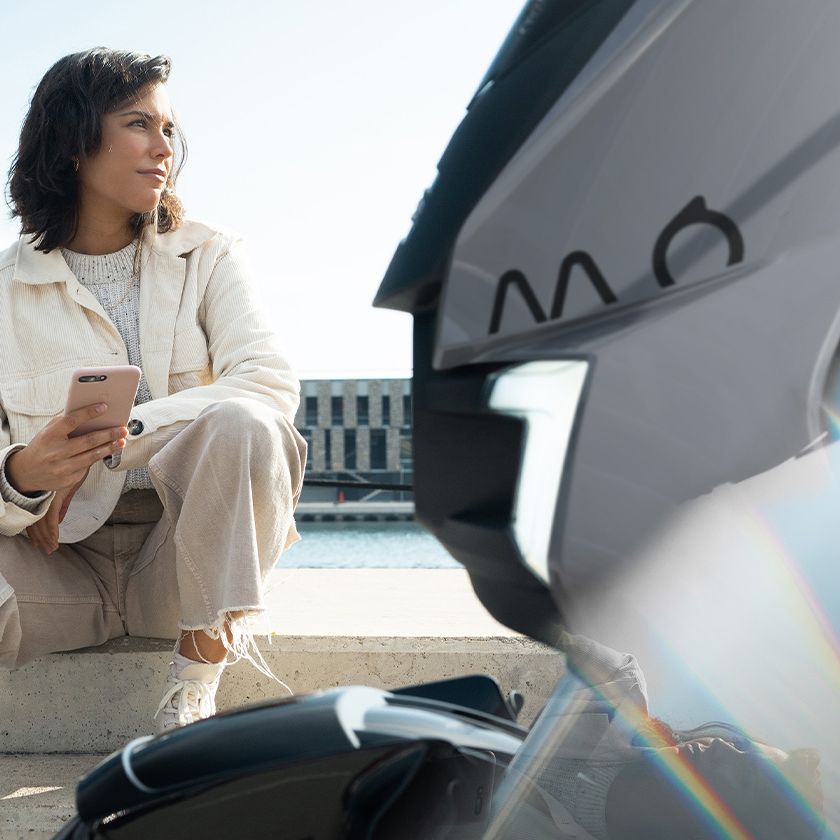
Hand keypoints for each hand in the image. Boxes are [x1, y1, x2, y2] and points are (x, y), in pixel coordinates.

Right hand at [6, 403, 126, 493]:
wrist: (26, 472)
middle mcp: (56, 452)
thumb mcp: (48, 432)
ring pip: (92, 456)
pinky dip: (98, 458)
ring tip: (122, 441)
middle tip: (123, 429)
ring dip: (110, 448)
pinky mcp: (68, 480)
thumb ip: (65, 423)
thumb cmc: (43, 446)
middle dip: (109, 434)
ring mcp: (62, 468)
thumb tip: (90, 411)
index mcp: (49, 436)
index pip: (71, 421)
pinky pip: (88, 467)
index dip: (88, 413)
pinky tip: (107, 452)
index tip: (104, 407)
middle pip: (88, 441)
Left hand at [24, 471, 86, 554]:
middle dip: (39, 537)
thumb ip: (62, 504)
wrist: (80, 453)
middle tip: (44, 549)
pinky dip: (52, 530)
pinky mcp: (56, 496)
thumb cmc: (75, 467)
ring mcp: (48, 496)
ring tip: (50, 548)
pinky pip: (51, 518)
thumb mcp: (68, 487)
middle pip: (36, 521)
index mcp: (44, 494)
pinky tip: (54, 539)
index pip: (35, 516)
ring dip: (46, 537)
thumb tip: (59, 520)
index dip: (35, 531)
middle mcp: (43, 496)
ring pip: (42, 522)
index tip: (37, 542)